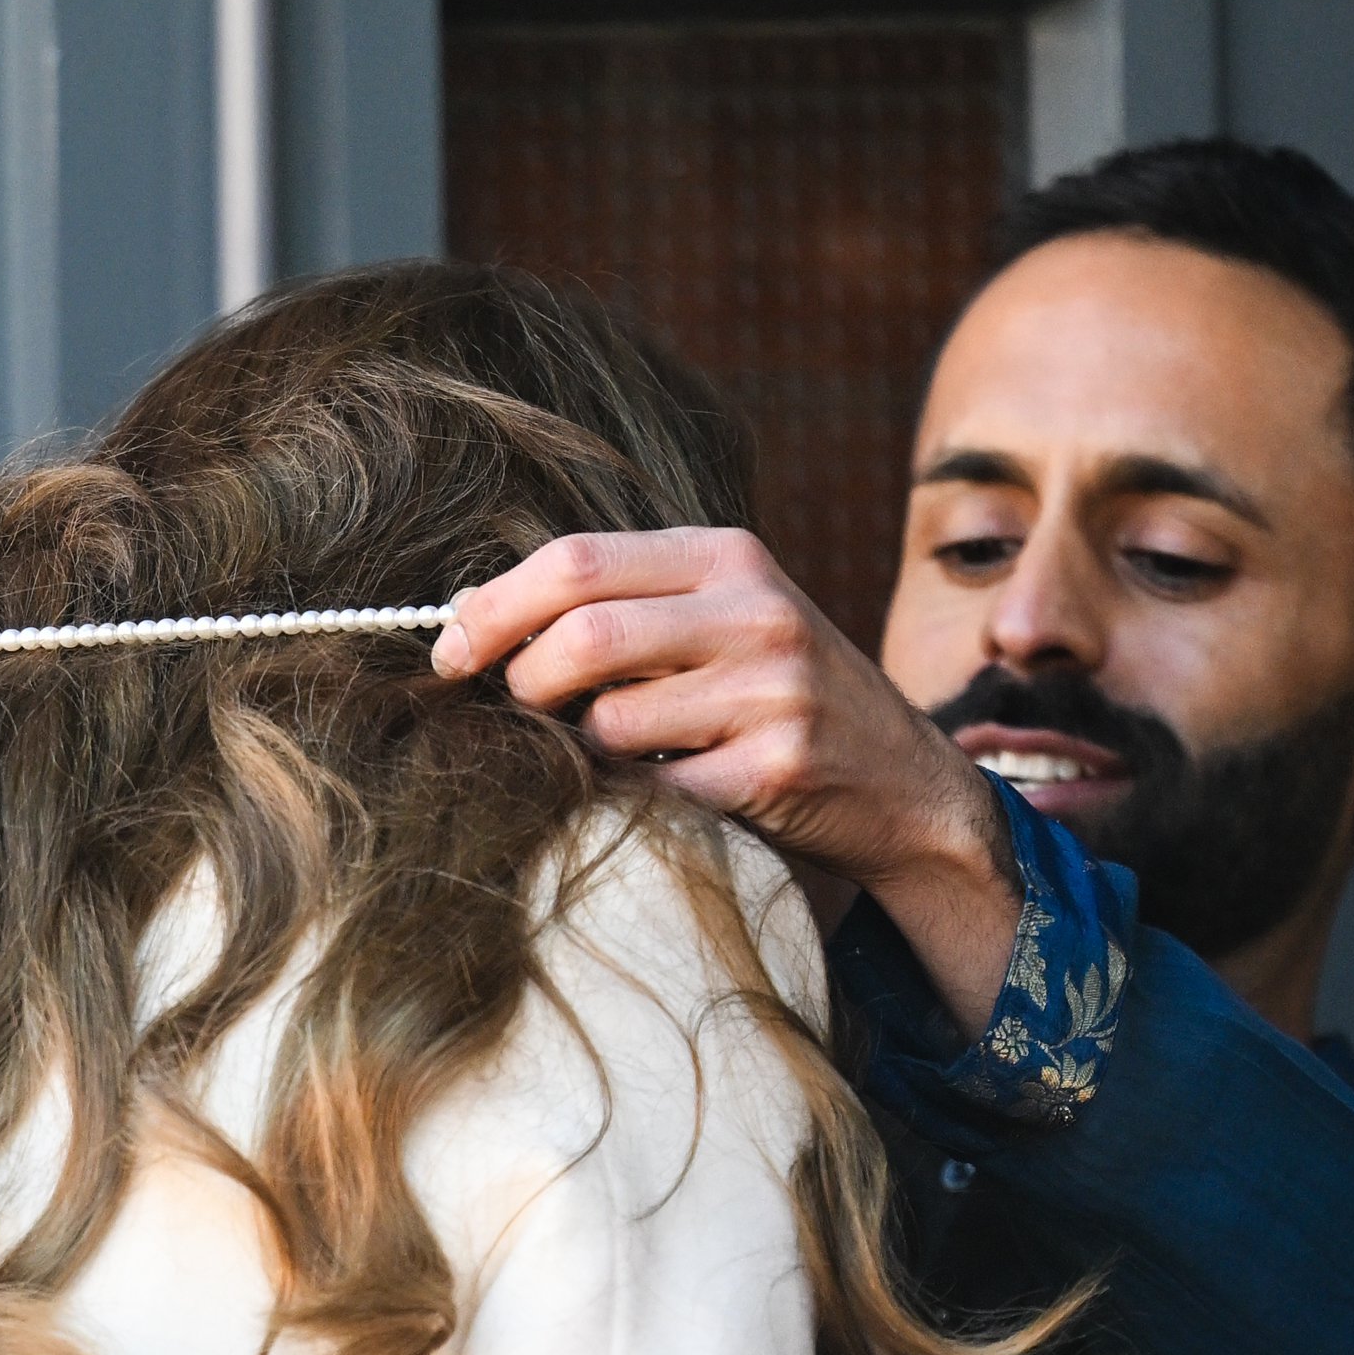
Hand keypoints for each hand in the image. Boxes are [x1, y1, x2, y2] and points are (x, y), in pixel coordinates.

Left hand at [433, 527, 1021, 1034]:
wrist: (904, 785)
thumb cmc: (776, 699)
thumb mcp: (720, 620)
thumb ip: (621, 606)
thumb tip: (472, 613)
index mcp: (727, 556)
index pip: (576, 562)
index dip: (494, 609)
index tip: (450, 651)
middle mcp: (755, 611)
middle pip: (583, 635)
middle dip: (524, 684)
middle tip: (520, 712)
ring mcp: (771, 691)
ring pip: (609, 723)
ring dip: (585, 752)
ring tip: (622, 753)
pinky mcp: (774, 768)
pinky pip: (652, 789)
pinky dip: (633, 798)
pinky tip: (665, 790)